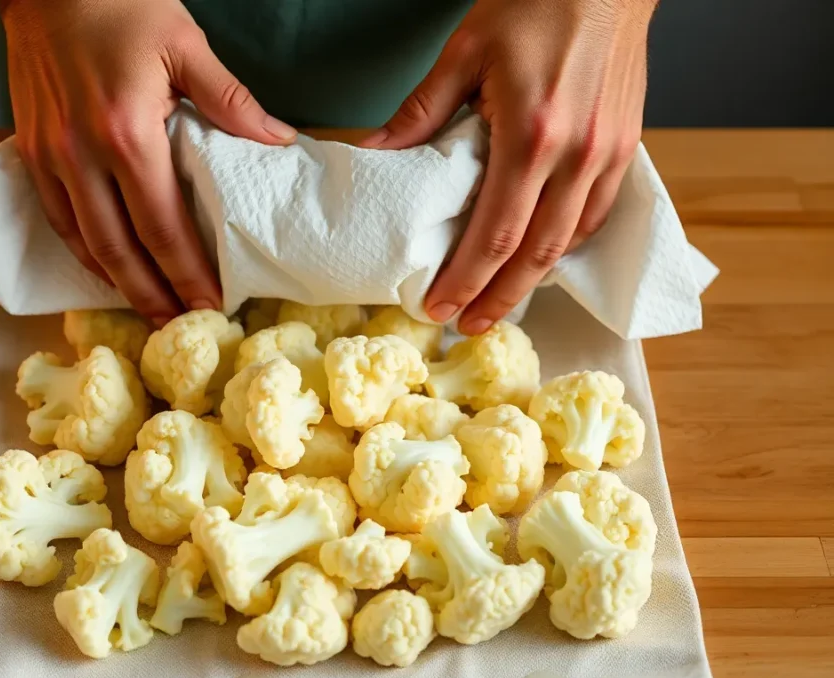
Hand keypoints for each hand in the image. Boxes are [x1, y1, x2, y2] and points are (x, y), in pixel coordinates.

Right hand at [1, 0, 295, 326]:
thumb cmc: (116, 3)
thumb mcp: (184, 42)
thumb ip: (230, 100)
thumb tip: (278, 140)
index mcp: (128, 134)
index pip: (164, 227)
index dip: (188, 274)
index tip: (211, 305)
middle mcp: (84, 155)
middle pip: (122, 250)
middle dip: (154, 297)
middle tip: (180, 329)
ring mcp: (52, 157)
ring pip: (86, 242)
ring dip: (118, 285)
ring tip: (149, 312)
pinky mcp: (33, 151)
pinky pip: (56, 218)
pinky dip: (83, 251)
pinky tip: (105, 269)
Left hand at [361, 0, 655, 333]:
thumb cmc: (536, 4)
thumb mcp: (464, 53)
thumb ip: (420, 113)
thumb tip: (374, 156)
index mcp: (532, 133)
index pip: (495, 233)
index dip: (466, 280)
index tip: (440, 307)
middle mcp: (576, 154)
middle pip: (535, 254)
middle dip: (498, 298)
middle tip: (468, 325)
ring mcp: (607, 155)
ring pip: (569, 242)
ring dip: (532, 282)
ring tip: (498, 303)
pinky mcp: (625, 149)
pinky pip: (595, 216)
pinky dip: (564, 246)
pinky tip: (539, 260)